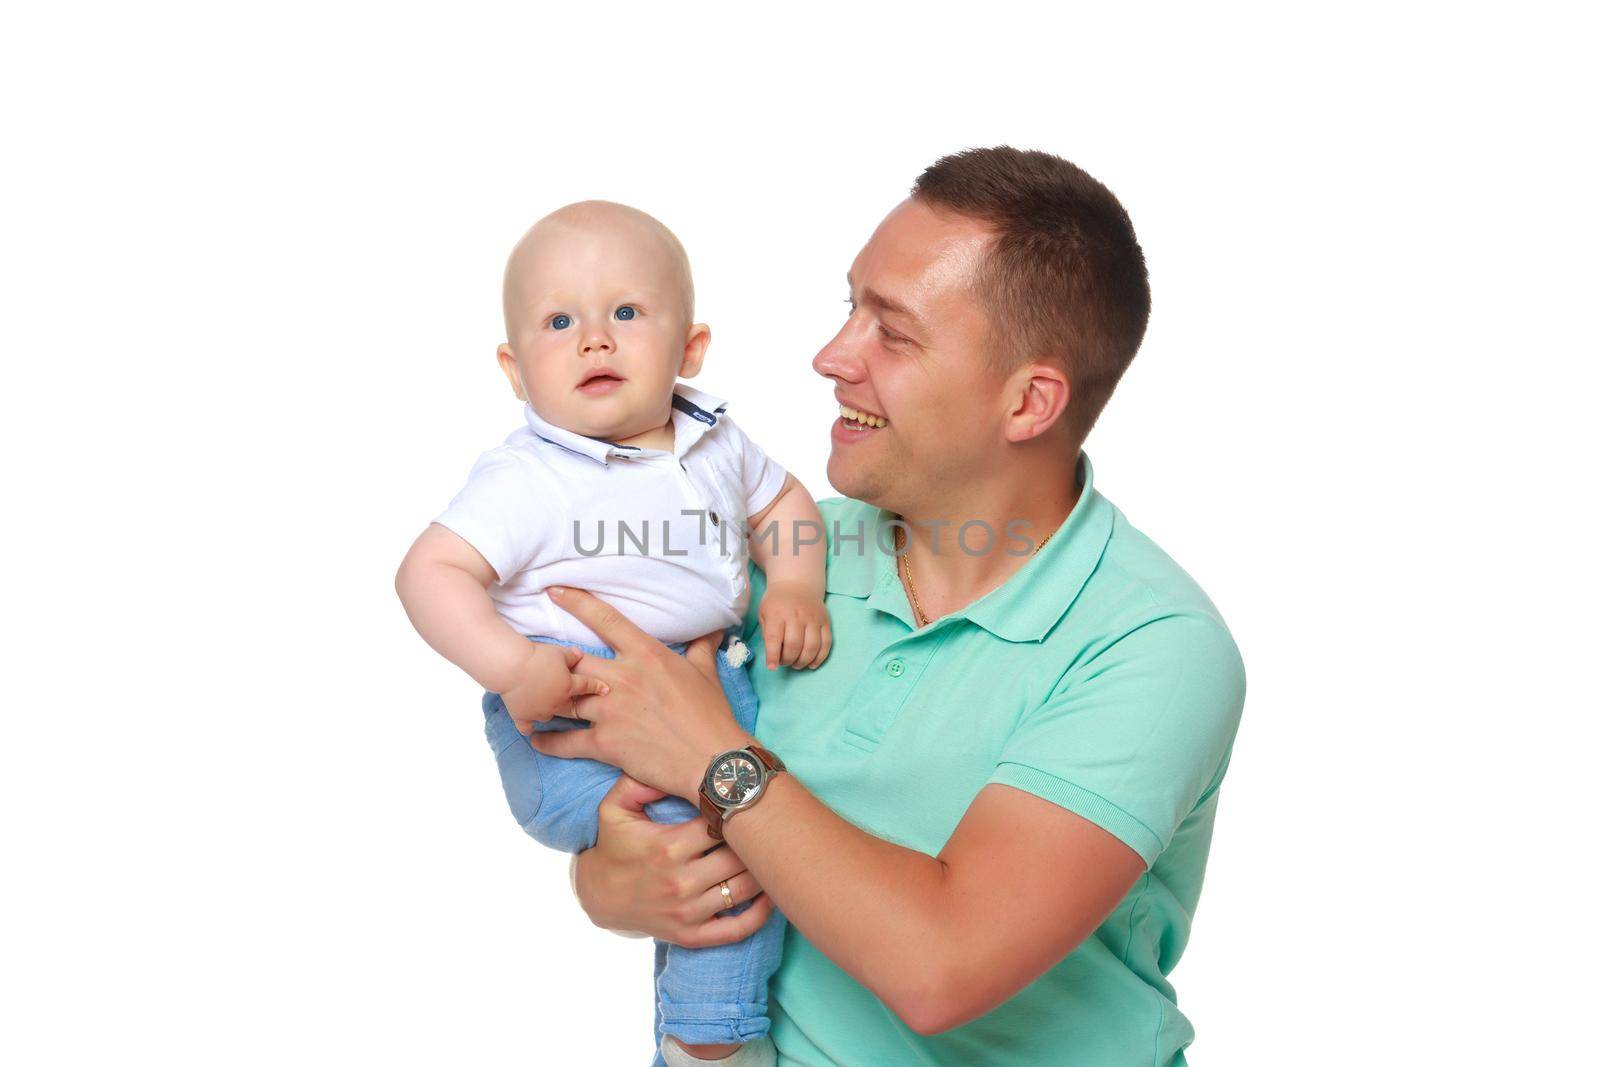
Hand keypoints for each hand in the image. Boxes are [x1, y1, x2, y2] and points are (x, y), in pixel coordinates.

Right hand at [500, 643, 608, 735]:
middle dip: (578, 707)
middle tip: (583, 707)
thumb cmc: (537, 657)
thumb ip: (572, 656)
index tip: (607, 691)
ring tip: (552, 709)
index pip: (588, 686)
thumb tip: (580, 654)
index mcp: (569, 687)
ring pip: (551, 717)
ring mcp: (540, 711)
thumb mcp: (559, 652)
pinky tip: (530, 729)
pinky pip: (526, 727)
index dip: (598, 687)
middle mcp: (557, 703)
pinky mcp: (522, 716)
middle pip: (572, 708)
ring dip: (553, 714)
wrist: (512, 666)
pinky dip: (528, 728)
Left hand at [528, 587, 753, 798]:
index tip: (554, 591)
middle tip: (542, 663)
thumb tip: (712, 629)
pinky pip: (565, 740)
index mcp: (646, 655)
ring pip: (563, 699)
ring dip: (546, 700)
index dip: (576, 602)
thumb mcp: (706, 674)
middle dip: (556, 663)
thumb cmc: (711, 715)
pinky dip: (547, 741)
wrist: (713, 760)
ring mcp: (610, 711)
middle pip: (574, 662)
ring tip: (530, 699)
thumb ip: (701, 647)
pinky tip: (536, 737)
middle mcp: (622, 678)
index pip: (605, 619)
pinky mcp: (605, 743)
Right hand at [574, 775, 774, 946]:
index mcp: (668, 847)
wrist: (598, 896)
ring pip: (743, 889)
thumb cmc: (614, 846)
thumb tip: (669, 763)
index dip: (737, 811)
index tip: (746, 802)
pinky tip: (771, 894)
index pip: (719, 825)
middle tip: (769, 824)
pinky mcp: (691, 935)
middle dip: (755, 840)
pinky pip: (737, 929)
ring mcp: (688, 912)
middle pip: (737, 857)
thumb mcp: (614, 808)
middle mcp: (680, 881)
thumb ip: (637, 782)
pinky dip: (761, 914)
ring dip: (762, 872)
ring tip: (773, 853)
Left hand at [758, 581, 831, 669]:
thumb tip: (774, 657)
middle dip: (788, 660)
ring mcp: (813, 618)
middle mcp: (796, 615)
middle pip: (794, 645)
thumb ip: (767, 634)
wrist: (796, 583)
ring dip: (803, 661)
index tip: (772, 667)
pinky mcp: (825, 621)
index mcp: (777, 614)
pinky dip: (820, 657)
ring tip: (797, 664)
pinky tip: (812, 664)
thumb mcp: (764, 614)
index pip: (774, 638)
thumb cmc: (777, 603)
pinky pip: (826, 643)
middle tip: (785, 662)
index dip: (773, 656)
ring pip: (812, 646)